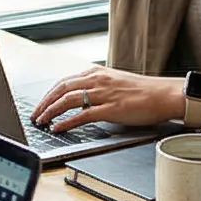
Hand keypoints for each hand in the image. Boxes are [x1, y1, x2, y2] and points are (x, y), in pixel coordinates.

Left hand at [29, 68, 182, 130]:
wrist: (166, 95)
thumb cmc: (145, 92)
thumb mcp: (116, 84)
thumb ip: (98, 89)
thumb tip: (83, 102)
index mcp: (98, 72)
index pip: (65, 81)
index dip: (50, 93)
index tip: (41, 103)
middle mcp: (98, 80)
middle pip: (61, 88)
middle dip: (44, 102)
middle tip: (35, 114)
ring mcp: (104, 94)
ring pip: (68, 100)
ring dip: (50, 111)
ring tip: (41, 121)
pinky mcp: (111, 109)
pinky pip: (82, 115)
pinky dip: (66, 122)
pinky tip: (58, 128)